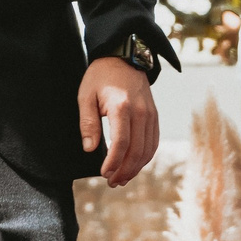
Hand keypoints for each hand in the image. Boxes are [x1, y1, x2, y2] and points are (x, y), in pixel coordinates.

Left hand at [78, 56, 158, 186]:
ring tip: (121, 179)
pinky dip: (145, 158)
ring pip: (148, 150)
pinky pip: (153, 142)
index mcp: (122, 106)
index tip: (104, 173)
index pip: (121, 142)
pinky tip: (133, 166)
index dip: (113, 162)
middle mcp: (141, 112)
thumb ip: (88, 123)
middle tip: (111, 182)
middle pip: (137, 150)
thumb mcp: (85, 96)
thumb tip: (90, 149)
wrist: (123, 58)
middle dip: (124, 170)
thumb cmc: (100, 77)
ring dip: (135, 168)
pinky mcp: (154, 116)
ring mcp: (151, 114)